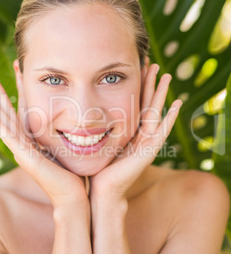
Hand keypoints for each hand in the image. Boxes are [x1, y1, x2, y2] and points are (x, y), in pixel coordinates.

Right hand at [0, 78, 88, 207]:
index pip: (24, 114)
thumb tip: (75, 127)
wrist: (73, 197)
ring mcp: (24, 153)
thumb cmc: (73, 176)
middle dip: (2, 98)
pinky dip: (0, 127)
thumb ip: (64, 139)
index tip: (17, 77)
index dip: (19, 95)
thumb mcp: (67, 151)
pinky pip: (11, 139)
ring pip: (6, 127)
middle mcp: (26, 147)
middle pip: (11, 117)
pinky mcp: (27, 159)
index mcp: (34, 143)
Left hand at [89, 63, 182, 200]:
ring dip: (161, 94)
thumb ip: (92, 128)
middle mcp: (139, 135)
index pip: (134, 103)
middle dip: (150, 83)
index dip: (136, 85)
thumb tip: (76, 113)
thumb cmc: (96, 168)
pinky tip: (177, 104)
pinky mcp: (149, 151)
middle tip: (153, 63)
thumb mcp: (94, 142)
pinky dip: (170, 118)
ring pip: (156, 112)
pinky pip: (162, 131)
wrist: (101, 191)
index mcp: (128, 131)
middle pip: (147, 103)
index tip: (136, 66)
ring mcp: (146, 143)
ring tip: (166, 75)